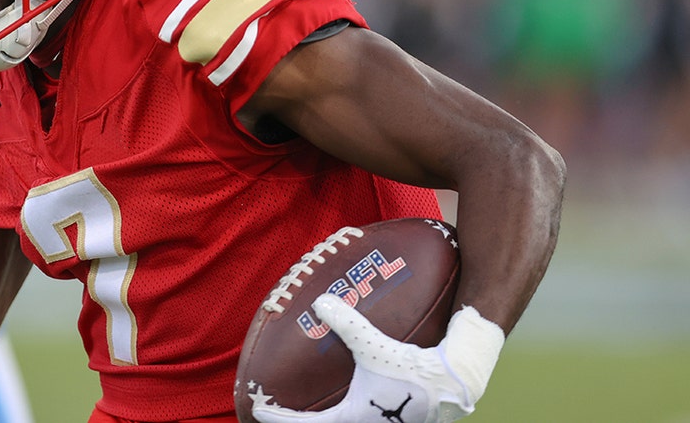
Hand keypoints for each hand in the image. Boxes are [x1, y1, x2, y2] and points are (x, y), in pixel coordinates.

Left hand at [249, 294, 504, 422]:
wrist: (457, 383)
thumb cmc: (416, 368)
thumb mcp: (376, 346)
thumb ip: (347, 324)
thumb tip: (321, 302)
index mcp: (352, 419)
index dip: (277, 417)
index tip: (256, 408)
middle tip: (273, 413)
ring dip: (323, 421)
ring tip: (304, 411)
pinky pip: (358, 421)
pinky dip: (343, 417)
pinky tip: (347, 400)